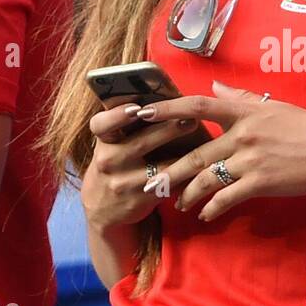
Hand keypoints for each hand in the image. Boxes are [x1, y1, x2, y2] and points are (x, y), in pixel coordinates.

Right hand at [80, 101, 203, 228]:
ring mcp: (123, 182)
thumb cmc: (114, 165)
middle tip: (190, 117)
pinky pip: (169, 185)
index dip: (116, 116)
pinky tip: (202, 167)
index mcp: (103, 141)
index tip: (135, 108)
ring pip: (160, 167)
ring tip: (204, 145)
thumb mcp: (110, 144)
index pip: (101, 124)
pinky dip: (186, 176)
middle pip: (140, 143)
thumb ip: (126, 124)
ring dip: (185, 154)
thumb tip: (160, 97)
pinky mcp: (139, 200)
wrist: (101, 209)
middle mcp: (109, 160)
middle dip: (168, 130)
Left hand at [135, 80, 305, 220]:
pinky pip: (228, 197)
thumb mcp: (273, 105)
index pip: (198, 105)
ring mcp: (251, 159)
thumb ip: (241, 97)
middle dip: (169, 171)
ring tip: (178, 204)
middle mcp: (243, 133)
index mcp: (245, 111)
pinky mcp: (261, 182)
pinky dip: (213, 207)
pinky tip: (206, 215)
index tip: (142, 113)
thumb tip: (214, 86)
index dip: (168, 108)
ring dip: (189, 194)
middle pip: (196, 153)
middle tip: (149, 182)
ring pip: (207, 178)